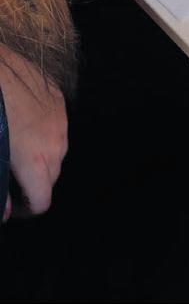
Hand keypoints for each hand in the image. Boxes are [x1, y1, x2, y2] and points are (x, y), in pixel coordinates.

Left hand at [0, 44, 67, 218]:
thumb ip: (0, 186)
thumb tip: (4, 211)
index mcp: (35, 160)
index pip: (42, 200)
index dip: (25, 209)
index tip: (11, 204)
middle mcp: (55, 142)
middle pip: (51, 178)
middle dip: (33, 183)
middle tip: (11, 175)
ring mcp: (59, 120)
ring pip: (57, 152)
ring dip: (41, 157)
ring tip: (18, 149)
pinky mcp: (58, 100)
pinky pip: (56, 127)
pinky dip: (44, 134)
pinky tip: (24, 125)